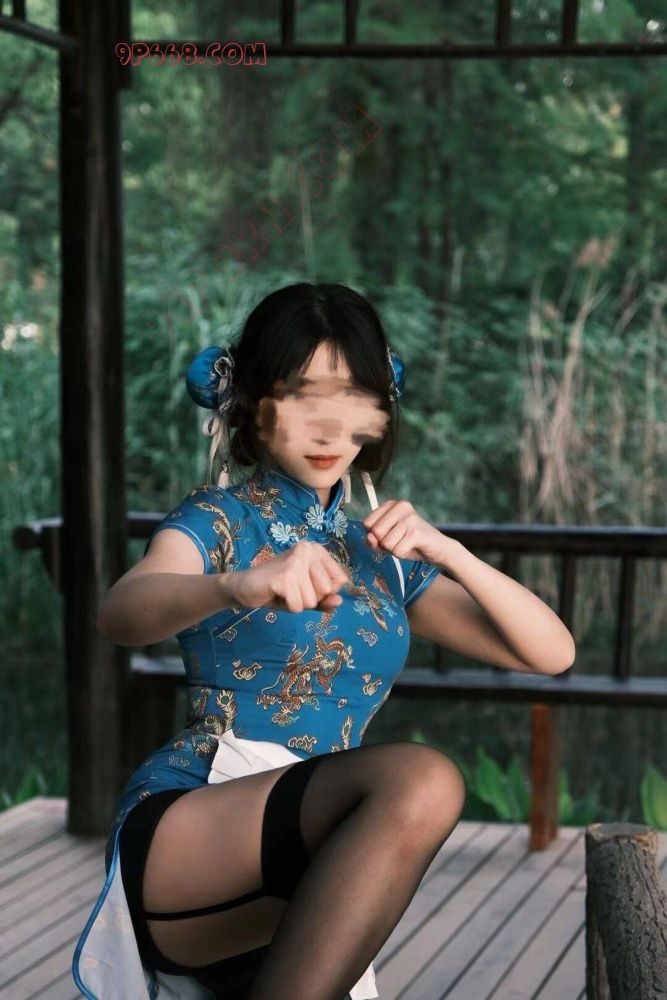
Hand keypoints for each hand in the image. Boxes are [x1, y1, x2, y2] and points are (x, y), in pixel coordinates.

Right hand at [227, 541, 350, 612]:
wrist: (245, 587)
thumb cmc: (280, 590)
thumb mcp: (307, 594)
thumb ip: (325, 600)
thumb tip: (339, 601)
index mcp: (317, 550)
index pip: (340, 580)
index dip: (325, 591)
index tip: (306, 584)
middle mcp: (309, 550)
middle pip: (327, 590)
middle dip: (310, 597)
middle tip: (292, 589)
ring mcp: (297, 561)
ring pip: (312, 600)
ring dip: (297, 602)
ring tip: (284, 591)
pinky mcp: (285, 575)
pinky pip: (298, 606)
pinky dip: (288, 606)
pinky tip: (277, 594)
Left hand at [362, 499, 448, 564]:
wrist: (438, 549)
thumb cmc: (410, 543)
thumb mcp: (387, 541)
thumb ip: (373, 540)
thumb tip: (370, 537)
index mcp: (391, 504)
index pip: (366, 523)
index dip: (376, 536)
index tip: (391, 534)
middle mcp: (400, 506)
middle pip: (376, 533)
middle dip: (385, 544)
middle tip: (401, 541)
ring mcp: (409, 518)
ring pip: (386, 543)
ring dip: (395, 549)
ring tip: (408, 543)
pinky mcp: (416, 532)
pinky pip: (397, 551)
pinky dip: (403, 554)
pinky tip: (413, 547)